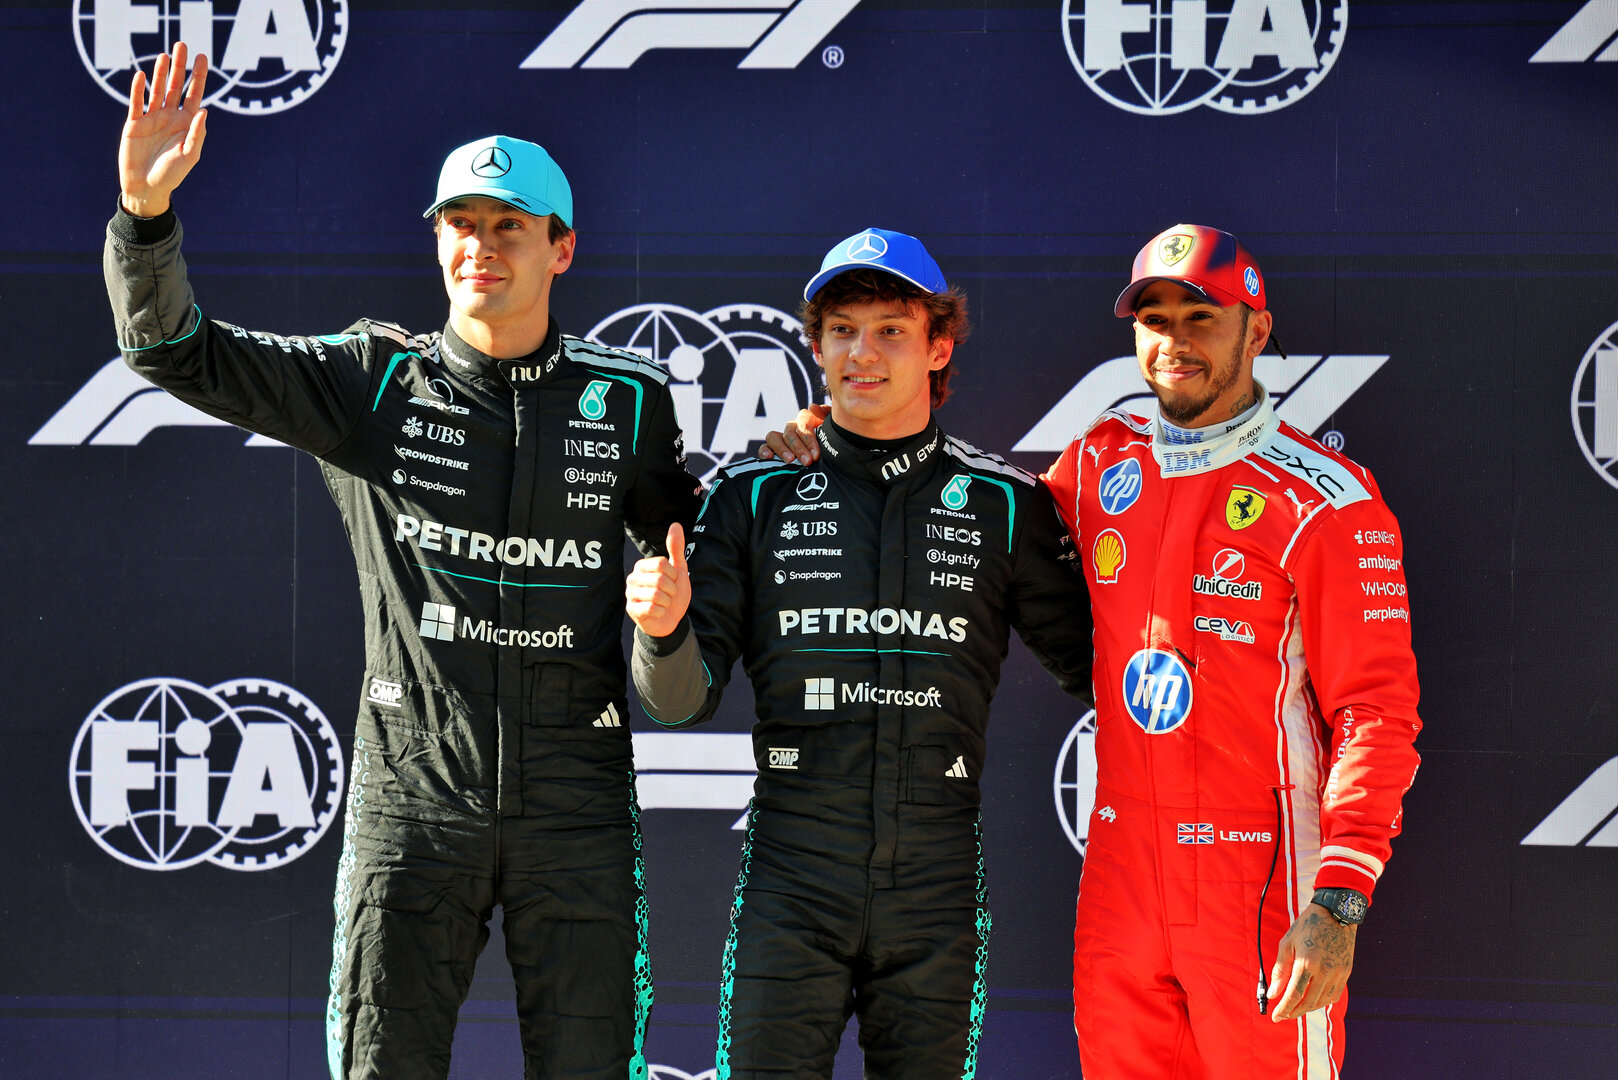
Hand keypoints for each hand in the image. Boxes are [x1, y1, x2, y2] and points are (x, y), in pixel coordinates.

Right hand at [120, 42, 208, 217]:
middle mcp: (170, 116)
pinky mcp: (134, 123)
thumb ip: (196, 133)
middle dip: (179, 66)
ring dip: (160, 72)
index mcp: (186, 123)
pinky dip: (138, 89)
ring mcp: (152, 118)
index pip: (194, 94)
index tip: (202, 57)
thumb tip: (205, 110)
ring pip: (157, 89)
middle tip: (182, 44)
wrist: (146, 187)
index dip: (198, 76)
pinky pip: (136, 102)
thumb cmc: (171, 174)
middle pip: (176, 86)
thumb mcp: (189, 155)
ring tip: (165, 55)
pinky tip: (142, 76)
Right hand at [625, 522, 690, 636]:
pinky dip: (662, 611)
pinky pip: (652, 608)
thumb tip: (675, 524)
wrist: (671, 619)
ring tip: (665, 603)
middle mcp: (632, 578)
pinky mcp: (632, 610)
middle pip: (659, 579)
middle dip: (672, 589)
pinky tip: (659, 612)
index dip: (673, 575)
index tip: (673, 581)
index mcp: (642, 566)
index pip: (661, 564)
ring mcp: (630, 595)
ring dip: (667, 601)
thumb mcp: (678, 569)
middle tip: (669, 594)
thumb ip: (676, 548)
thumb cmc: (673, 593)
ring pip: (656, 595)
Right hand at [758, 403, 828, 462]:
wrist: (835, 458)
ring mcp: (781, 439)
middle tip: (807, 462)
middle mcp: (792, 428)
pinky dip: (764, 450)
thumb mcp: (834, 428)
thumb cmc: (833, 442)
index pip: (802, 424)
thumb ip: (825, 414)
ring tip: (791, 461)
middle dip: (798, 448)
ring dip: (782, 449)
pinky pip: (764, 447)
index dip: (808, 439)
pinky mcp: (772, 450)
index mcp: (806, 420)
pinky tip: (769, 457)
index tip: (816, 455)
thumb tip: (812, 407)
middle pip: (789, 432)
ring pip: (774, 437)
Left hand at [1266, 903, 1356, 1020]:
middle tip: (1283, 1015)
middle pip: (1308, 1002)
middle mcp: (1324, 971)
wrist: (1336, 914)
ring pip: (1321, 1001)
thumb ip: (1280, 970)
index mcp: (1307, 963)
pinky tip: (1312, 1000)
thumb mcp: (1287, 943)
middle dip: (1293, 1012)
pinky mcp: (1346, 973)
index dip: (1283, 1009)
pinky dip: (1322, 1001)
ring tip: (1295, 1008)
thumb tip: (1273, 993)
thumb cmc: (1307, 926)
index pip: (1294, 995)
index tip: (1274, 1017)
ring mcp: (1338, 974)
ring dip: (1307, 1008)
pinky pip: (1333, 995)